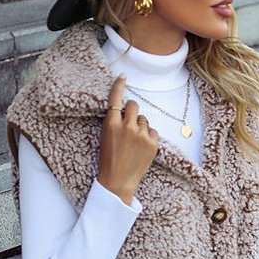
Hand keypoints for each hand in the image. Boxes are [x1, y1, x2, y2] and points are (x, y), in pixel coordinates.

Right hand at [96, 73, 159, 204]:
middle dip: (132, 111)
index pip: (116, 98)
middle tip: (129, 124)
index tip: (123, 77)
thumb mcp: (106, 137)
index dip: (119, 85)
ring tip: (134, 143)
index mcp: (111, 123)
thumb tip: (125, 108)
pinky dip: (149, 136)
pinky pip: (153, 131)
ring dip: (140, 126)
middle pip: (134, 105)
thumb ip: (114, 121)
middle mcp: (127, 126)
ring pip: (144, 119)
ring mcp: (141, 135)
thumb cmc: (109, 160)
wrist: (118, 182)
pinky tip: (142, 147)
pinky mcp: (152, 144)